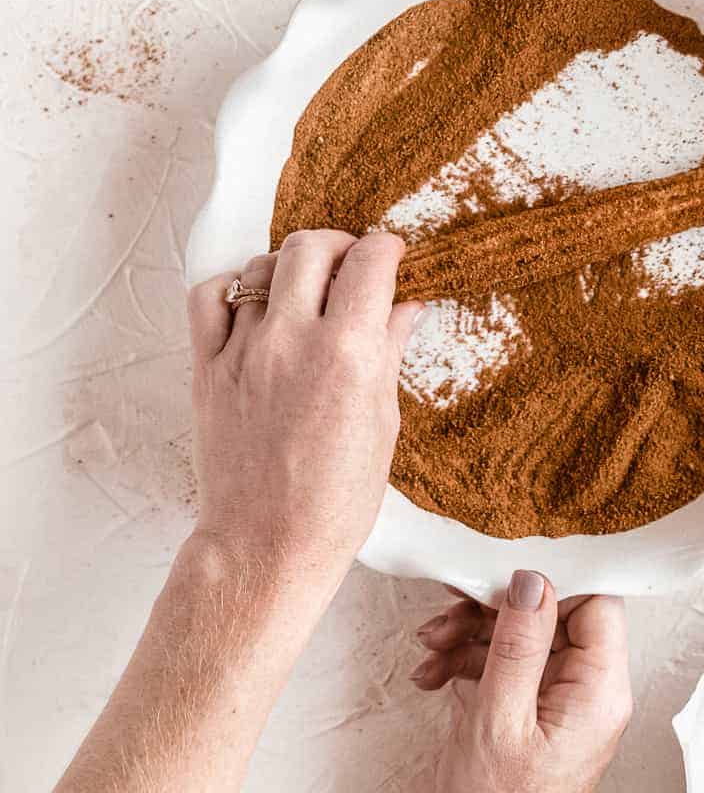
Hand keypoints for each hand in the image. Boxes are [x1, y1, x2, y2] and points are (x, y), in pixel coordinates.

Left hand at [187, 230, 421, 598]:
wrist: (266, 546)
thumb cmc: (335, 501)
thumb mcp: (383, 423)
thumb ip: (389, 352)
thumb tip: (407, 305)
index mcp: (348, 354)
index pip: (371, 261)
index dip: (389, 250)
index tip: (394, 259)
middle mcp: (293, 340)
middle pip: (312, 246)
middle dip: (341, 246)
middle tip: (352, 269)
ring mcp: (243, 351)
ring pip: (262, 266)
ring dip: (291, 268)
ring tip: (306, 294)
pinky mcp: (207, 367)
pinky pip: (210, 297)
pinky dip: (233, 289)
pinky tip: (255, 308)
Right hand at [414, 573, 631, 792]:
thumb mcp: (497, 717)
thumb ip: (517, 643)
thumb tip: (532, 579)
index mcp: (601, 692)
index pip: (595, 603)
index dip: (544, 585)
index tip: (491, 581)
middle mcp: (595, 695)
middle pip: (555, 618)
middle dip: (494, 612)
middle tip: (443, 618)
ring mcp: (567, 707)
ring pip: (526, 641)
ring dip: (473, 638)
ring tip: (428, 653)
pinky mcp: (540, 719)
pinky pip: (512, 670)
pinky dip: (472, 666)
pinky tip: (433, 676)